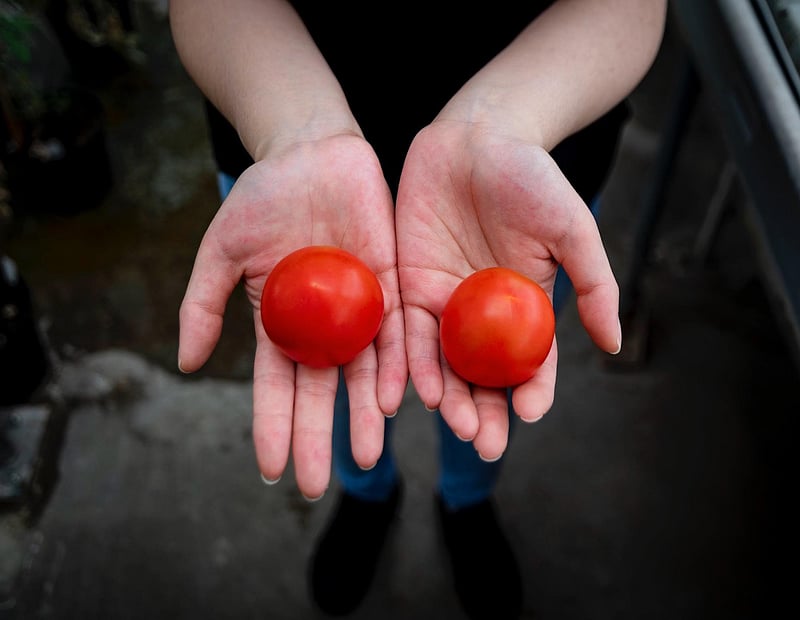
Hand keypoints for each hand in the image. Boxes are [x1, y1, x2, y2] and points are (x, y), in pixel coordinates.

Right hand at [178, 134, 406, 498]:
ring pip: (364, 373)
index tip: (269, 469)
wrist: (311, 152)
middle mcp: (322, 326)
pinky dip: (398, 366)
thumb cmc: (262, 197)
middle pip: (320, 392)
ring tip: (366, 457)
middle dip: (317, 438)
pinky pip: (398, 332)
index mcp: (281, 324)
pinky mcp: (392, 284)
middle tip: (313, 486)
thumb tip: (185, 364)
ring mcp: (359, 309)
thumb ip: (203, 305)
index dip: (271, 426)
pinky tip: (395, 400)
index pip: (274, 387)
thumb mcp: (220, 250)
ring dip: (364, 417)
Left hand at [396, 120, 619, 459]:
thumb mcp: (572, 229)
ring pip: (444, 364)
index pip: (531, 363)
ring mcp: (444, 304)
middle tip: (484, 443)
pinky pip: (404, 333)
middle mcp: (484, 315)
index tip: (530, 414)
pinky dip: (409, 364)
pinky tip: (411, 391)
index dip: (533, 391)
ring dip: (448, 398)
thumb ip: (594, 284)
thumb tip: (613, 344)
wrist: (476, 137)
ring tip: (453, 424)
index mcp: (526, 307)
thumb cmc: (532, 178)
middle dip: (485, 412)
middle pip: (484, 376)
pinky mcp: (407, 286)